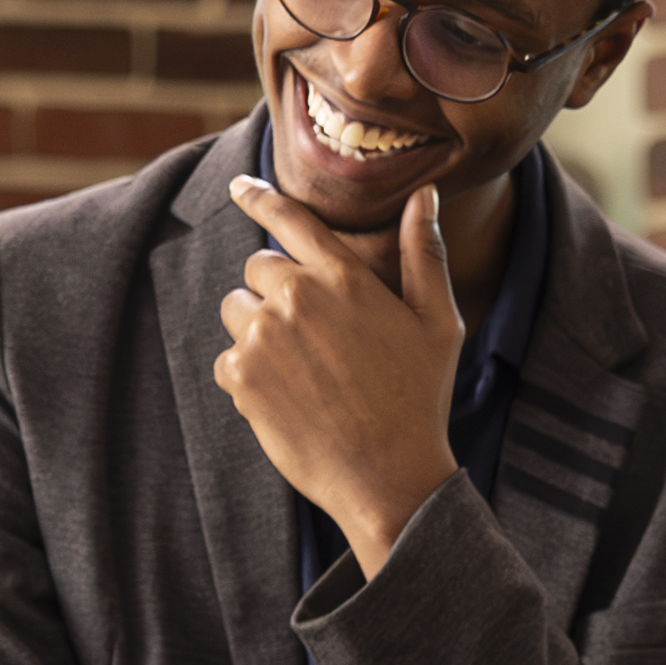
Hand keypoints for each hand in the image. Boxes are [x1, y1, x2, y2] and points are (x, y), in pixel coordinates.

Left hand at [215, 174, 462, 562]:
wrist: (391, 478)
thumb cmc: (421, 400)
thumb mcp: (438, 323)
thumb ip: (425, 253)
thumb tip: (423, 194)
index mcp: (344, 276)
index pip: (288, 217)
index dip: (258, 196)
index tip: (239, 186)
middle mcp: (297, 296)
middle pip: (257, 267)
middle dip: (275, 292)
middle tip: (313, 338)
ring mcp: (264, 336)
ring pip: (236, 310)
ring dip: (257, 331)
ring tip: (301, 371)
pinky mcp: (242, 377)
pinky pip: (227, 359)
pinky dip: (248, 376)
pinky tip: (289, 400)